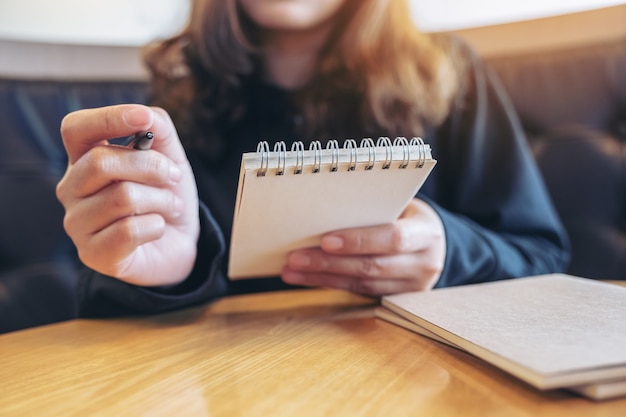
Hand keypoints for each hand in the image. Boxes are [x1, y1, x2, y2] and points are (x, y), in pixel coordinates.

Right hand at [56, 104, 199, 285]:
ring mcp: (77, 223)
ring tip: (170, 207)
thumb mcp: (170, 157)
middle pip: (102, 162)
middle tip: (174, 177)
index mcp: (84, 158)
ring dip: (161, 200)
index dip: (107, 118)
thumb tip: (146, 116)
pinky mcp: (92, 254)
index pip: (76, 128)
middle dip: (152, 166)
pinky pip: (130, 231)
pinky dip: (157, 226)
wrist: (178, 244)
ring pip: (122, 197)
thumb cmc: (165, 196)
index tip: (142, 118)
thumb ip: (159, 129)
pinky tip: (157, 229)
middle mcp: (71, 189)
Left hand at [281, 198, 445, 295]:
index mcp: (426, 233)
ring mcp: (412, 287)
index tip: (325, 240)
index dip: (358, 241)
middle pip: (372, 266)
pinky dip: (330, 284)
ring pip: (362, 284)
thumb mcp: (400, 206)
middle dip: (329, 263)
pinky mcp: (397, 299)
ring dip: (322, 277)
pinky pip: (359, 291)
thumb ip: (373, 211)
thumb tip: (321, 214)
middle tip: (295, 258)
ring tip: (292, 270)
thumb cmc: (407, 215)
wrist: (433, 241)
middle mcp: (424, 264)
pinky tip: (306, 278)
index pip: (393, 238)